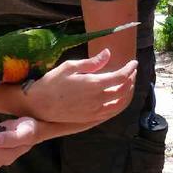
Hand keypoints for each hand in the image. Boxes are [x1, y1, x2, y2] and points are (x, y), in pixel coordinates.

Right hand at [23, 48, 137, 123]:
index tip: (133, 62)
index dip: (129, 69)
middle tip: (131, 71)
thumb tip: (107, 53)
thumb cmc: (52, 82)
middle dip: (131, 79)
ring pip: (120, 104)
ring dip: (128, 93)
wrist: (39, 105)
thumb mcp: (70, 66)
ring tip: (128, 83)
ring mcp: (95, 111)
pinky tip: (118, 98)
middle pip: (123, 90)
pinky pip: (112, 113)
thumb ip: (91, 62)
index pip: (120, 77)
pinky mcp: (91, 118)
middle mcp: (97, 99)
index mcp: (93, 84)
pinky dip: (120, 104)